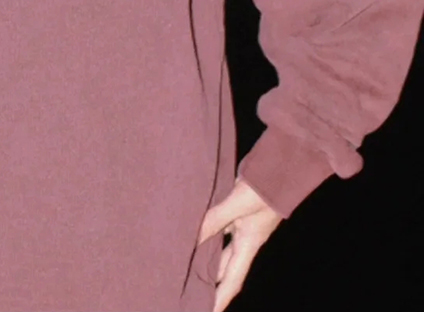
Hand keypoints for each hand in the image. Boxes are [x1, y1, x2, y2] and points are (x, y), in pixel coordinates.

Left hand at [197, 177, 282, 311]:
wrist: (282, 164)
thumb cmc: (265, 186)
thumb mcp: (238, 203)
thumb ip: (215, 218)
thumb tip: (192, 237)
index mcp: (249, 244)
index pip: (232, 280)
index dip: (221, 299)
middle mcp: (244, 237)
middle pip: (223, 267)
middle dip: (208, 281)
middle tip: (187, 289)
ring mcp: (241, 223)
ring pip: (218, 245)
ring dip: (203, 253)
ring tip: (181, 261)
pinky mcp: (236, 208)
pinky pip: (217, 224)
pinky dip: (204, 228)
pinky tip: (190, 227)